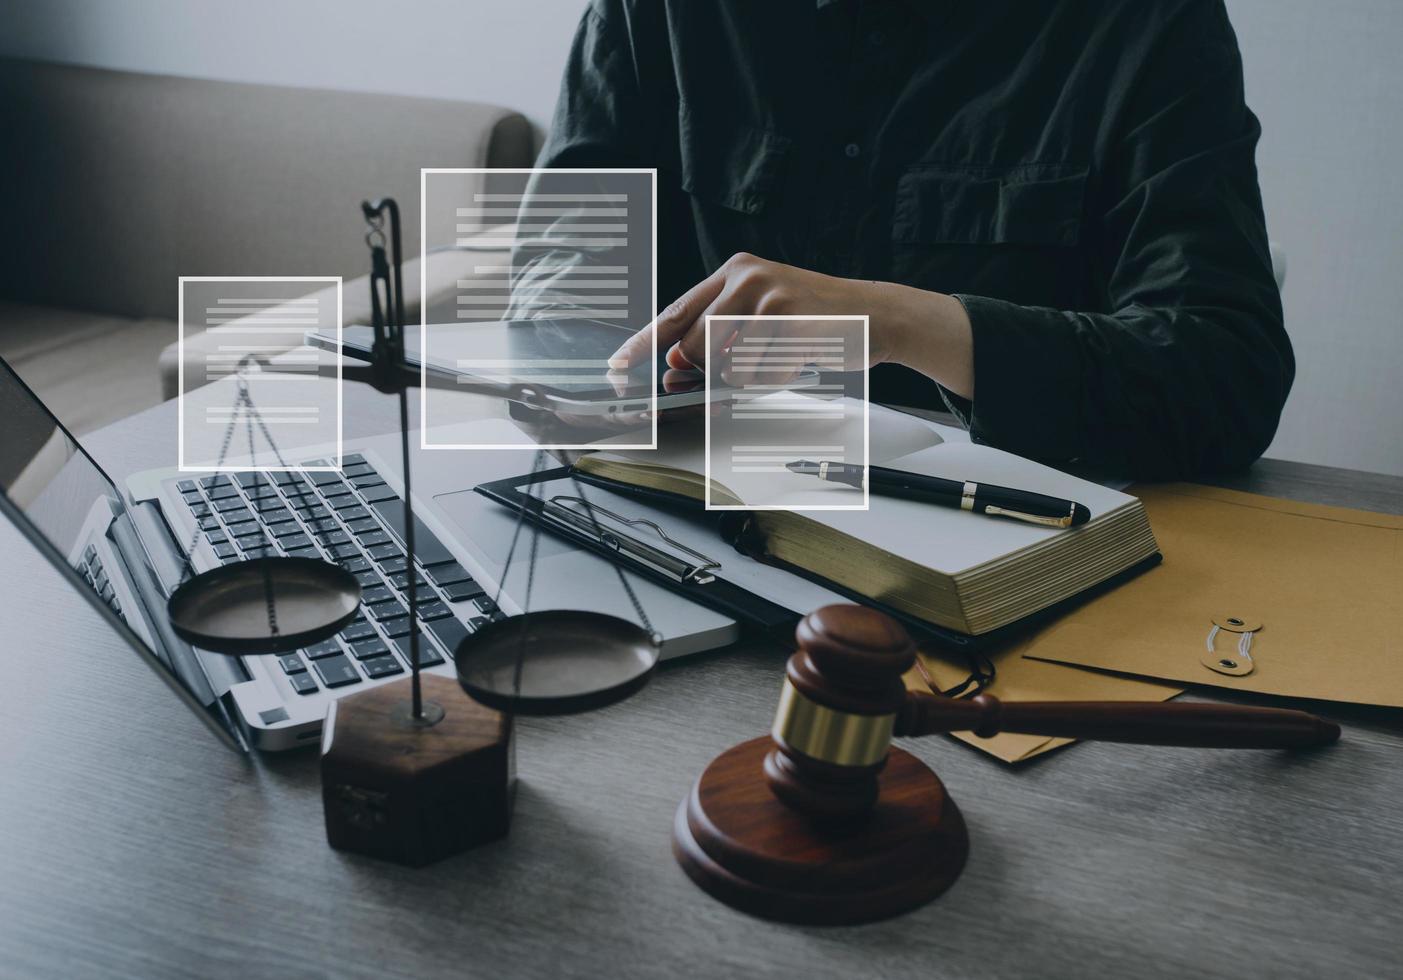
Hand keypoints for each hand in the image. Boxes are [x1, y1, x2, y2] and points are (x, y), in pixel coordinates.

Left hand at [609, 252, 975, 397]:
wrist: (876, 314)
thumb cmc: (815, 320)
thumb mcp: (762, 315)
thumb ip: (718, 336)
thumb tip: (673, 370)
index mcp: (734, 270)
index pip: (672, 312)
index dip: (641, 344)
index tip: (617, 367)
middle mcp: (746, 276)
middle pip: (692, 344)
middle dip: (702, 373)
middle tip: (732, 375)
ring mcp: (768, 296)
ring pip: (724, 362)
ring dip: (746, 376)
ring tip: (779, 356)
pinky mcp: (791, 320)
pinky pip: (759, 372)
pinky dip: (775, 378)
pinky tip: (797, 358)